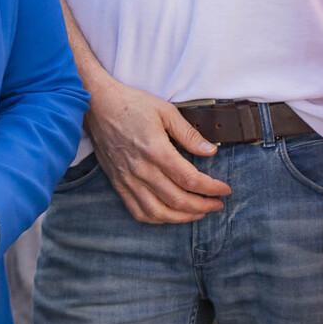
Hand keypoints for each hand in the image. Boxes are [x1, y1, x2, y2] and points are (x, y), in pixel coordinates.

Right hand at [86, 78, 232, 224]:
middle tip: (217, 204)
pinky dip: (157, 219)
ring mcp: (128, 179)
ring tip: (199, 213)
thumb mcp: (165, 111)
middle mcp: (142, 170)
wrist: (98, 105)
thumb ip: (188, 134)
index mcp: (156, 150)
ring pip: (158, 212)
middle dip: (202, 206)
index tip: (225, 190)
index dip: (211, 188)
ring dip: (182, 218)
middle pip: (177, 200)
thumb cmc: (132, 104)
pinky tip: (170, 216)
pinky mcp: (118, 183)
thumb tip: (211, 150)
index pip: (189, 179)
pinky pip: (137, 211)